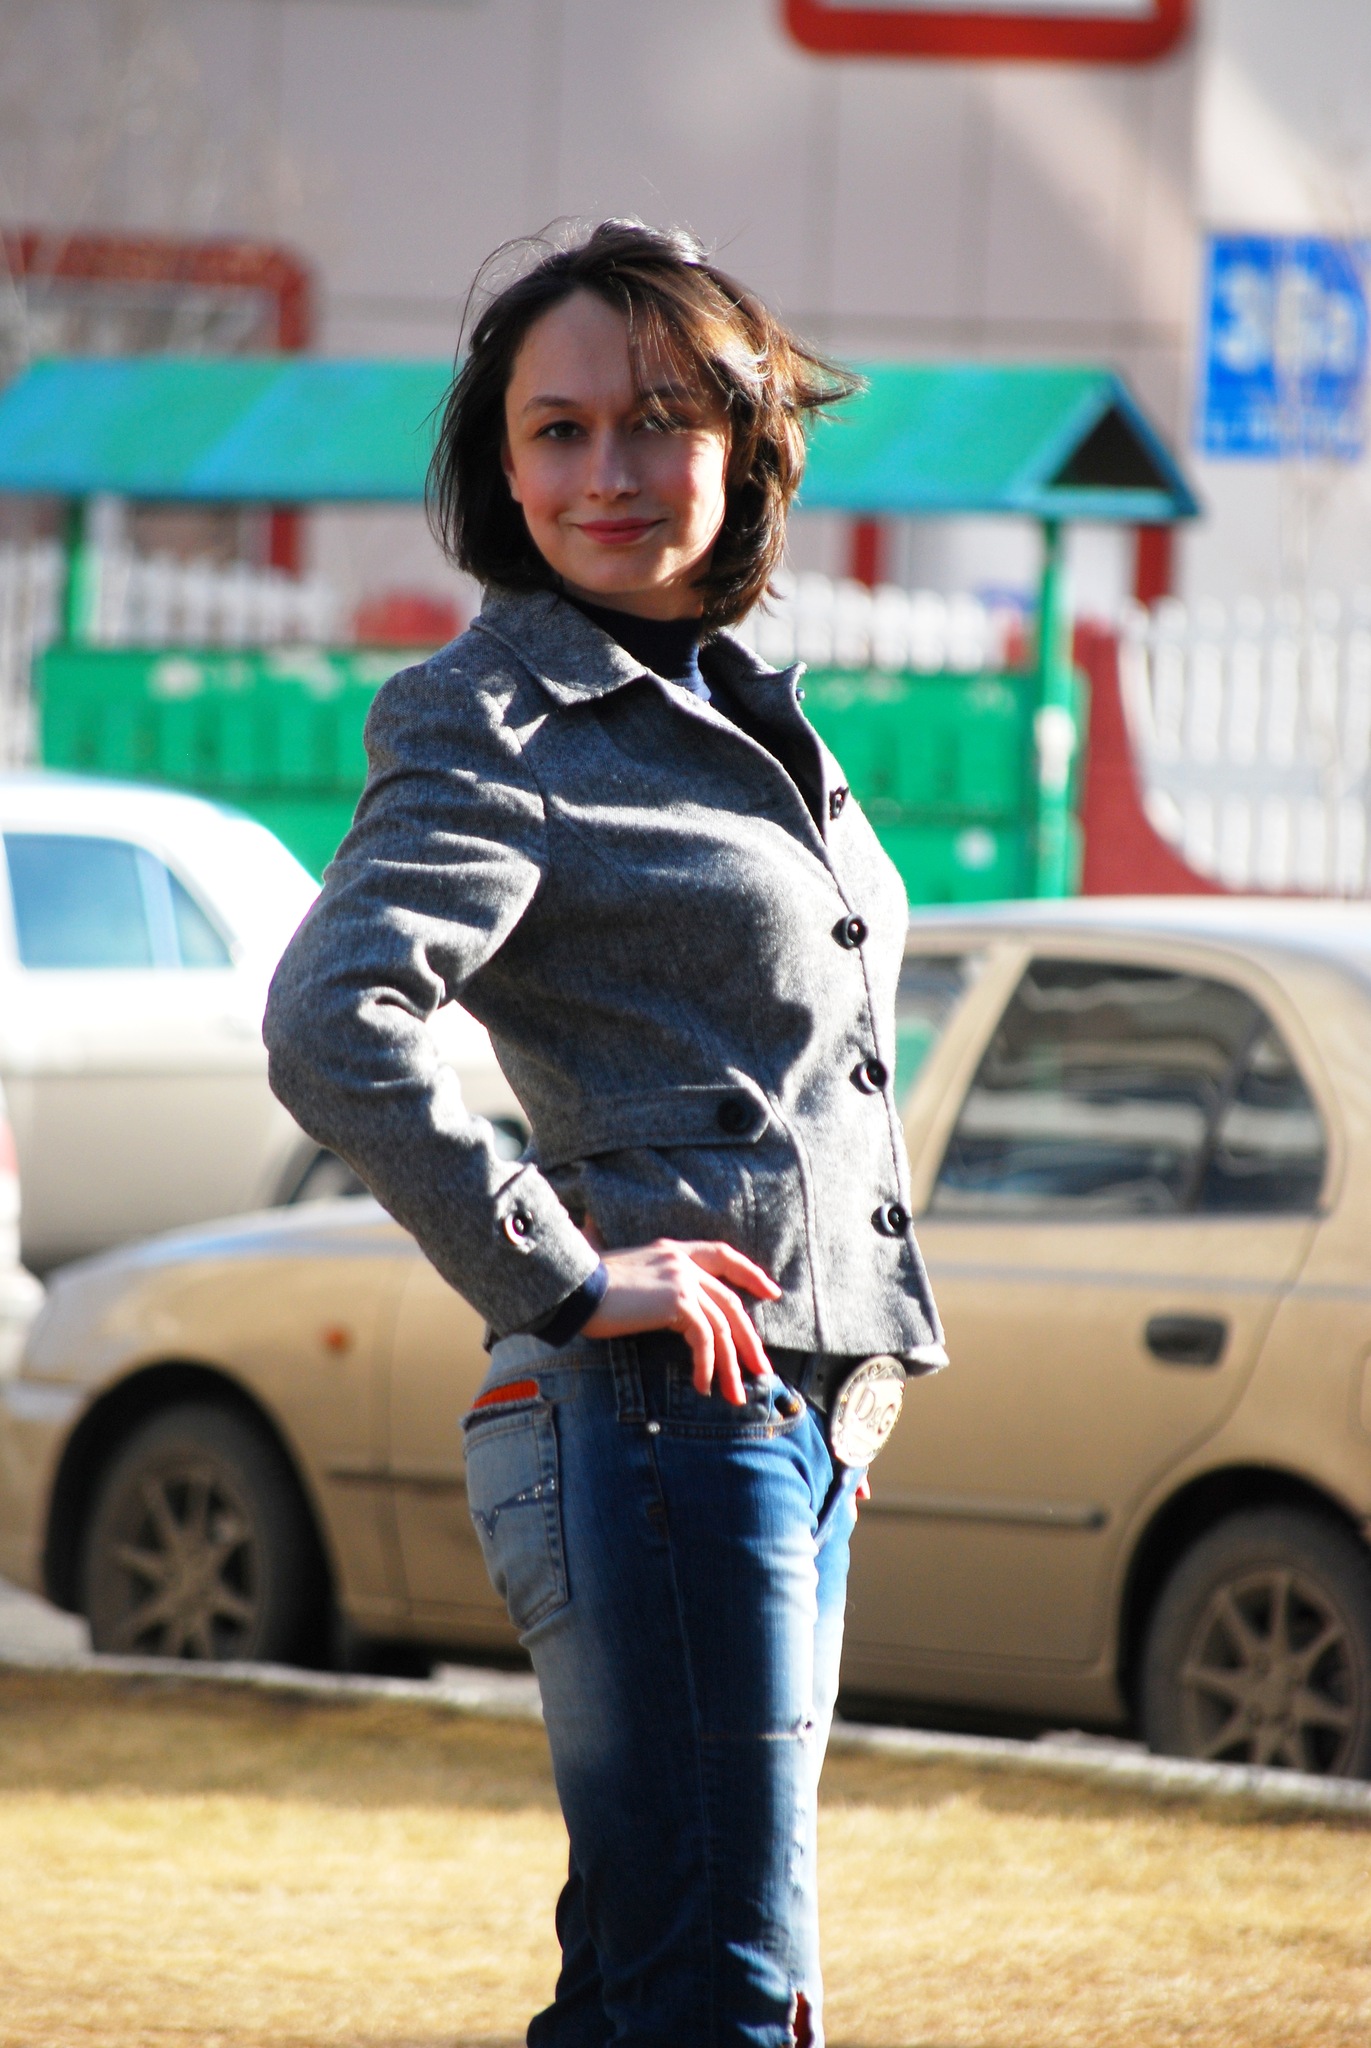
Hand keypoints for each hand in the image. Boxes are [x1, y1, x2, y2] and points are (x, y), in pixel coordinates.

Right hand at [582, 1238, 780, 1405]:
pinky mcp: (678, 1303)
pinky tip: (701, 1386)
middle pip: (731, 1302)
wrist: (572, 1288)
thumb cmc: (587, 1289)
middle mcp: (682, 1261)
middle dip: (749, 1340)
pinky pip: (704, 1339)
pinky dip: (706, 1366)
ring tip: (734, 1395)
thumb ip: (649, 1284)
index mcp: (673, 1251)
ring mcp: (682, 1280)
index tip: (771, 1293)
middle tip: (761, 1370)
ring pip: (722, 1327)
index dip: (750, 1274)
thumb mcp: (625, 1277)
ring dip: (730, 1366)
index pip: (722, 1255)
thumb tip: (658, 1309)